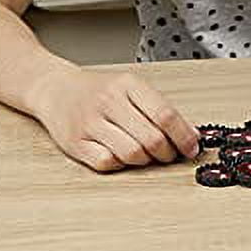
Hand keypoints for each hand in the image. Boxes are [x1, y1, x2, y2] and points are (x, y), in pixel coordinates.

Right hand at [30, 66, 199, 171]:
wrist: (57, 89)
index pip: (165, 114)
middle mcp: (109, 102)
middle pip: (151, 138)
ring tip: (148, 155)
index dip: (183, 135)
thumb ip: (158, 107)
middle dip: (167, 152)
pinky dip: (121, 164)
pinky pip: (107, 162)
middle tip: (170, 155)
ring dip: (146, 161)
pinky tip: (122, 156)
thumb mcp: (131, 88)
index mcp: (129, 85)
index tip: (193, 147)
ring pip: (131, 153)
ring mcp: (90, 123)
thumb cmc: (100, 90)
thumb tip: (190, 133)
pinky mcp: (75, 143)